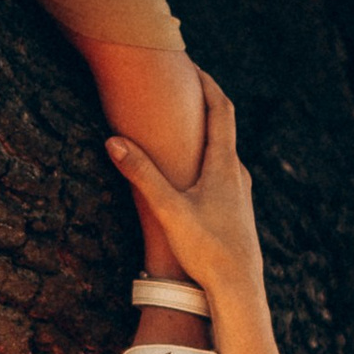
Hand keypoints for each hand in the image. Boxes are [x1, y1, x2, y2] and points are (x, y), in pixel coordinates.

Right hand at [104, 73, 263, 308]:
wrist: (239, 289)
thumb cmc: (207, 250)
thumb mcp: (169, 210)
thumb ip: (141, 174)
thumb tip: (112, 141)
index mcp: (224, 165)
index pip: (220, 108)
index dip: (206, 82)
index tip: (190, 63)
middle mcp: (238, 173)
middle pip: (224, 126)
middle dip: (203, 102)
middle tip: (183, 84)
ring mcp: (241, 193)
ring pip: (224, 152)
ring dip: (206, 132)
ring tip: (186, 123)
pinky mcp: (238, 211)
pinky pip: (224, 173)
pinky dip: (208, 159)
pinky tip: (195, 173)